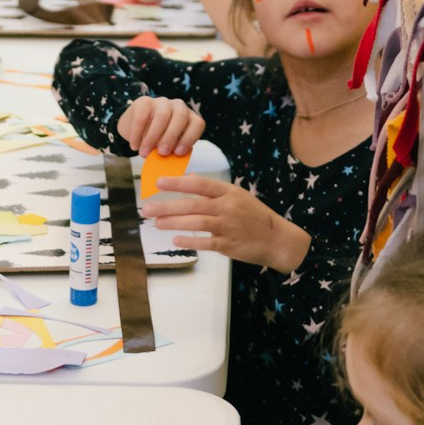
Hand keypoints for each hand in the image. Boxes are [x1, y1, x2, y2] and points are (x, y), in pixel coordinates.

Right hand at [116, 95, 205, 157]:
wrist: (137, 130)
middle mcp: (179, 107)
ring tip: (144, 153)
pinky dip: (137, 133)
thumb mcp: (167, 147)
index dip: (190, 138)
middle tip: (162, 153)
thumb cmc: (157, 141)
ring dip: (153, 137)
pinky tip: (135, 146)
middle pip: (181, 117)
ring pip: (162, 116)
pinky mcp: (144, 101)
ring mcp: (162, 102)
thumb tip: (171, 161)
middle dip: (171, 136)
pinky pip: (142, 116)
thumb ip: (172, 151)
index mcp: (189, 118)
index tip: (178, 153)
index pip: (197, 124)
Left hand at [143, 174, 307, 270]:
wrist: (276, 239)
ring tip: (155, 223)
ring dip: (173, 223)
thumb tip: (189, 179)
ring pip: (195, 223)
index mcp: (229, 192)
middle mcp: (227, 207)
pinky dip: (190, 241)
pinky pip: (205, 242)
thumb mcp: (238, 196)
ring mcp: (227, 226)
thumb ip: (214, 190)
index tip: (158, 182)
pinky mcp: (228, 245)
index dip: (178, 182)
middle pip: (192, 205)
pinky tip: (175, 239)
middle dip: (167, 206)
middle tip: (147, 208)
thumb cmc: (254, 216)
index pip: (199, 184)